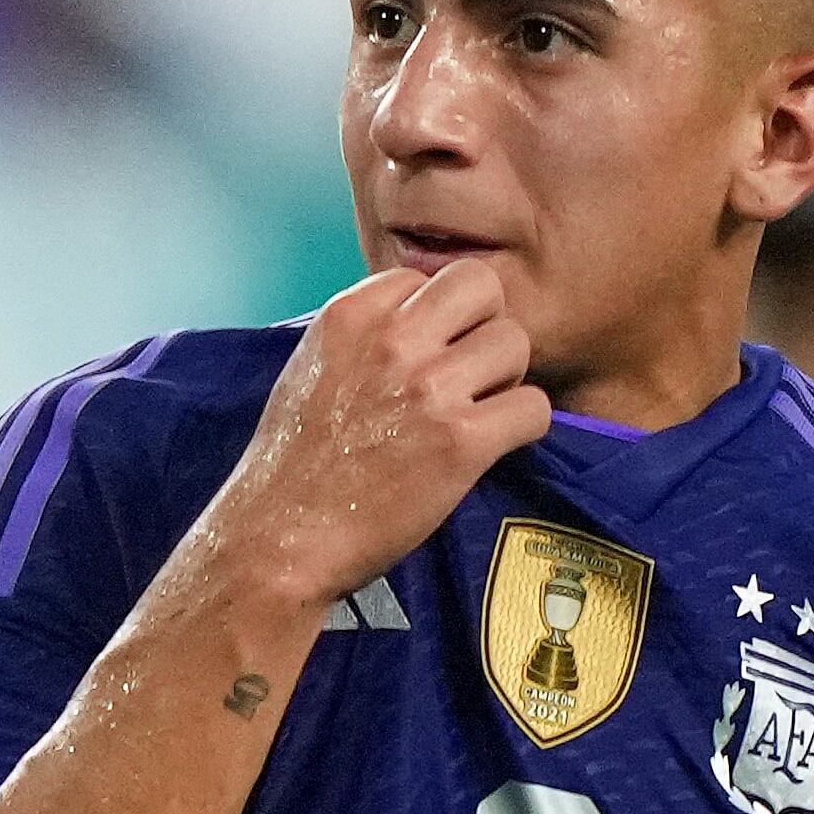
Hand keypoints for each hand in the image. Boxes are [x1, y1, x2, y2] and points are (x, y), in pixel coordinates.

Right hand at [204, 261, 550, 612]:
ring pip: (515, 342)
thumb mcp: (309, 371)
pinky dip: (521, 428)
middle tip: (467, 370)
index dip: (435, 315)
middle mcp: (391, 340)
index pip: (424, 276)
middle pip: (483, 286)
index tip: (425, 352)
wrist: (279, 537)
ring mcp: (429, 388)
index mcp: (348, 317)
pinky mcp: (462, 440)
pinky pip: (534, 407)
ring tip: (476, 411)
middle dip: (482, 324)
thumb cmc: (290, 463)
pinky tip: (489, 446)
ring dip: (505, 378)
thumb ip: (362, 338)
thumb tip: (417, 325)